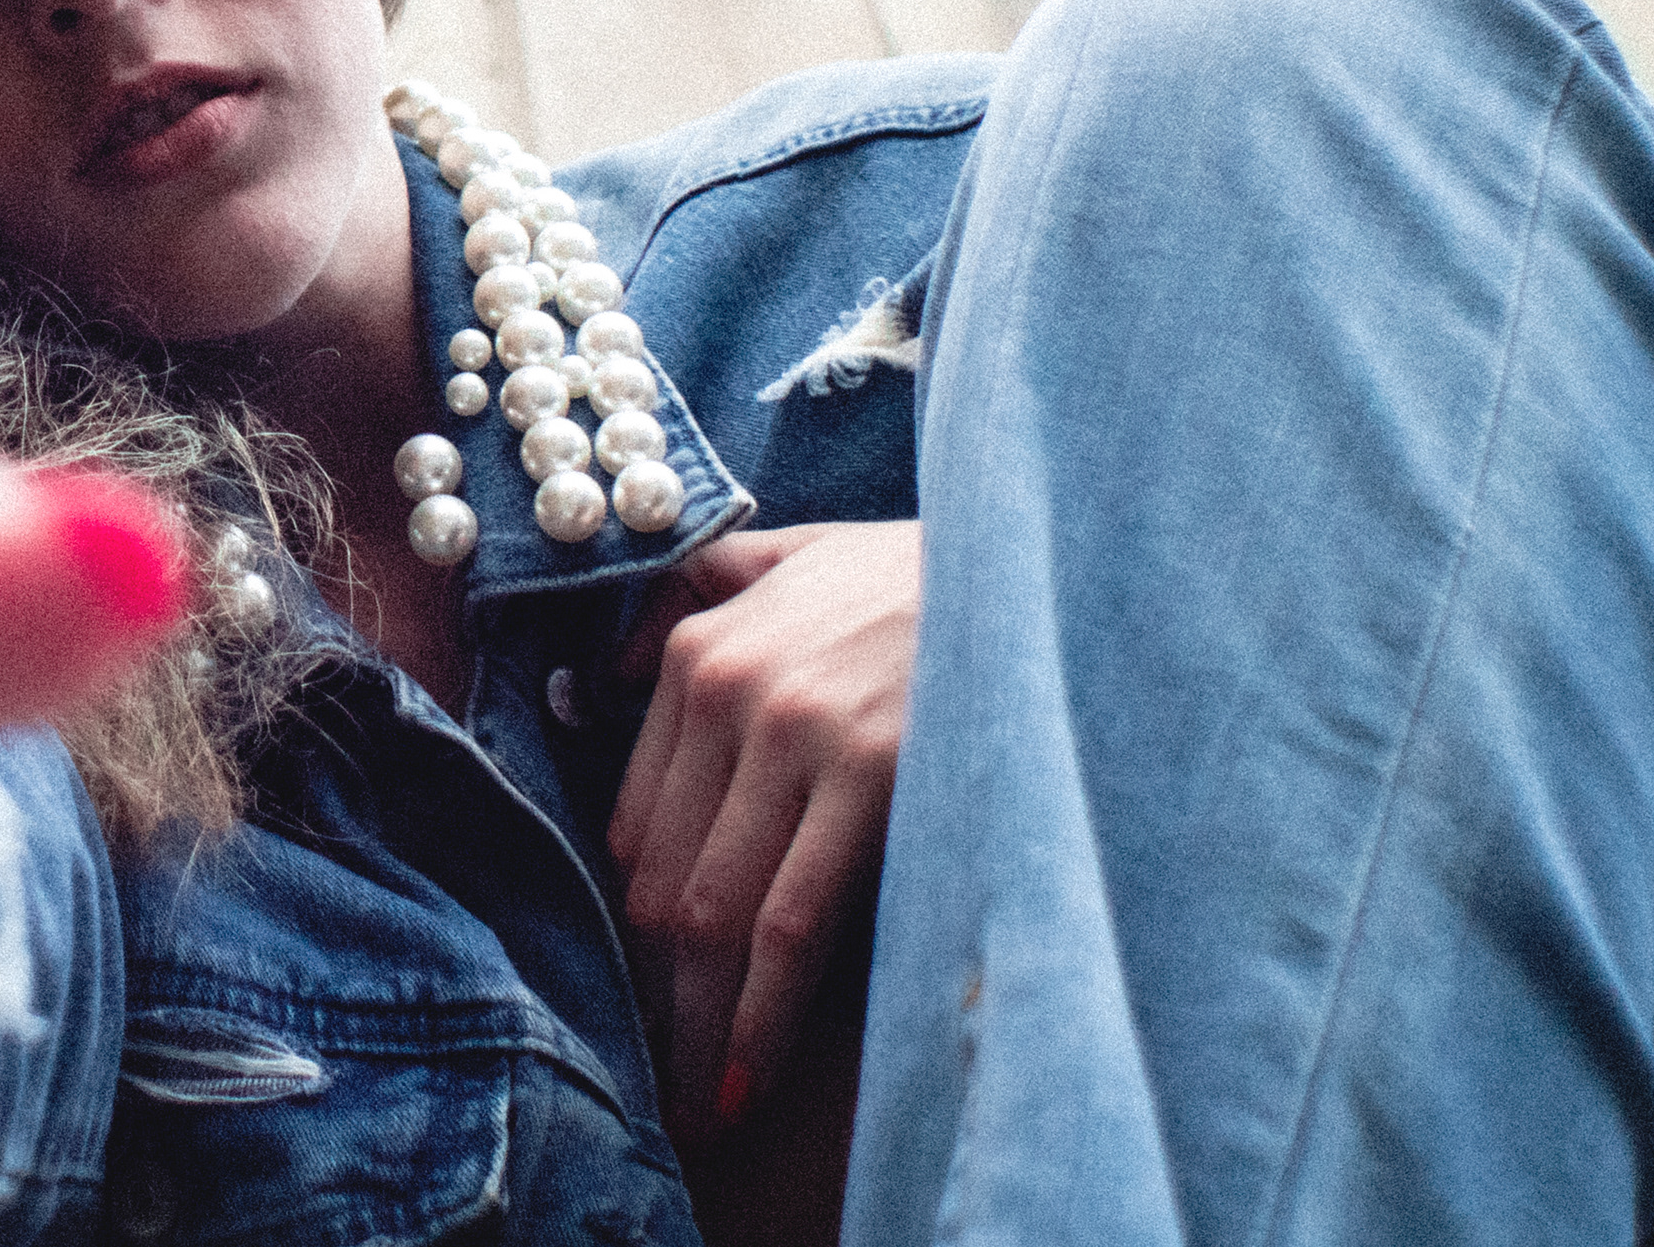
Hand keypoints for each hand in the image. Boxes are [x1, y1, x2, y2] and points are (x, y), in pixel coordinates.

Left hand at [609, 518, 918, 1142]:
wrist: (1035, 554)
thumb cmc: (919, 573)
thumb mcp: (791, 554)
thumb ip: (702, 594)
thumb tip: (618, 670)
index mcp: (697, 649)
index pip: (637, 823)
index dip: (639, 926)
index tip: (653, 993)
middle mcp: (729, 690)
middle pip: (666, 880)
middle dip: (660, 994)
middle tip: (666, 1074)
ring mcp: (795, 735)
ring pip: (715, 911)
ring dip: (699, 1022)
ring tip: (701, 1100)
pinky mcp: (870, 777)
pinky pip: (792, 920)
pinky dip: (761, 1010)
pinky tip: (746, 1073)